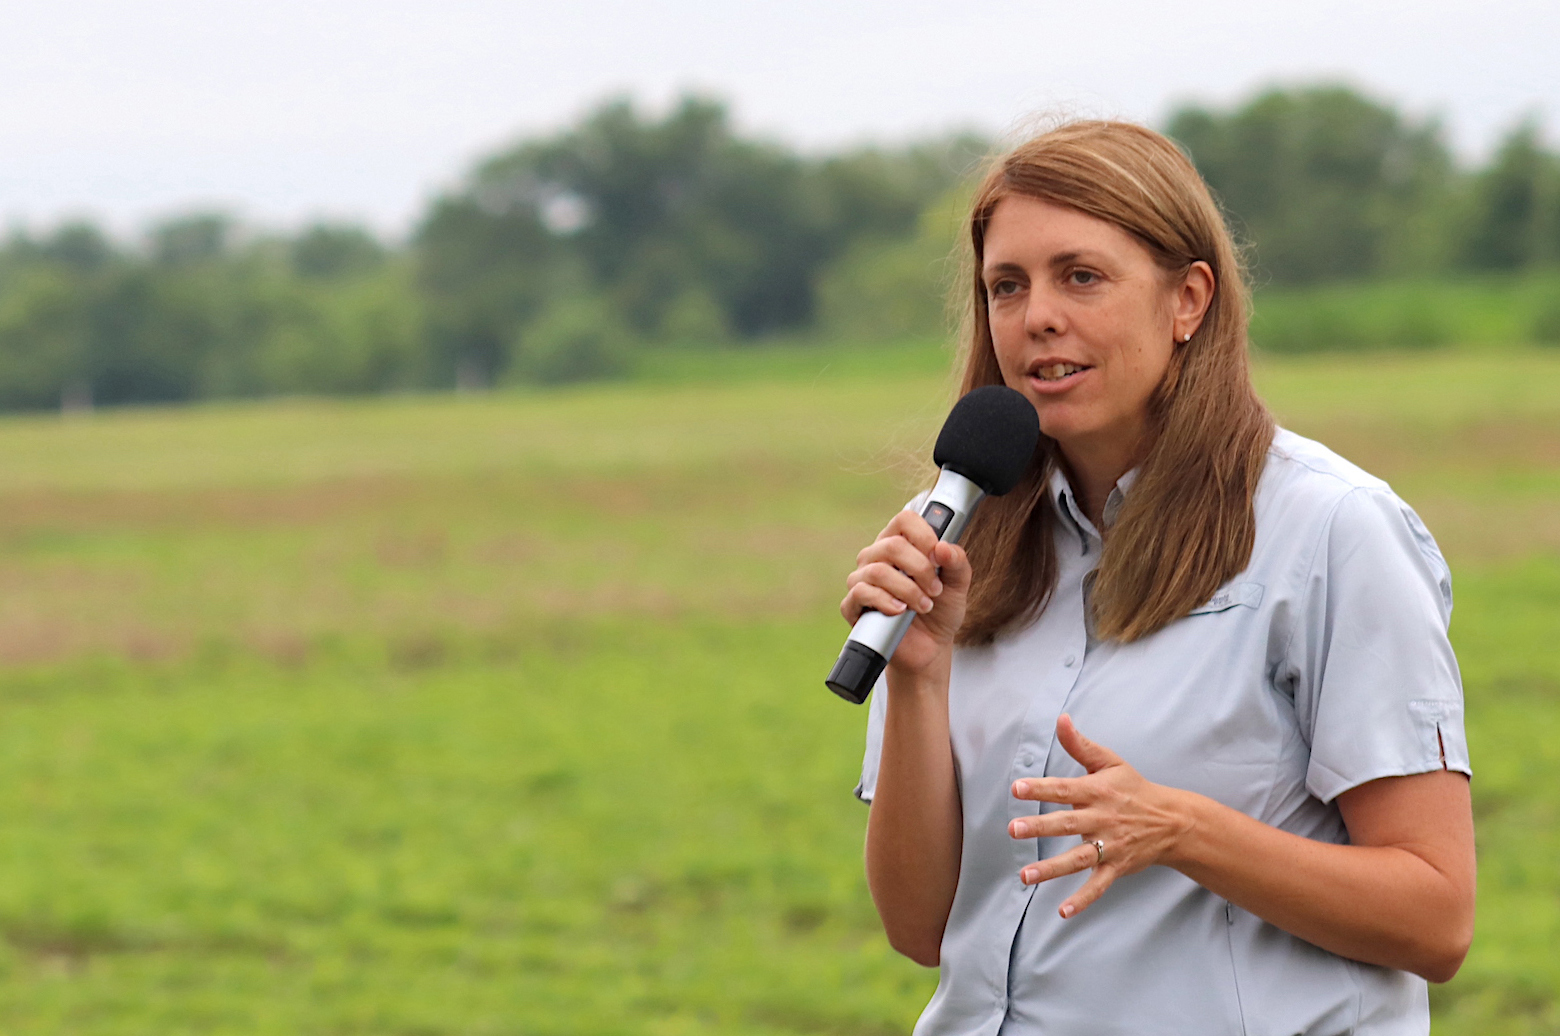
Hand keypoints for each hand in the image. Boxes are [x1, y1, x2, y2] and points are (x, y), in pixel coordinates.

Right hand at [840, 509, 971, 673]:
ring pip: (878, 571)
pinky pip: (861, 594)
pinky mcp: (852, 605)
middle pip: (892, 545)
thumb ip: (957, 562)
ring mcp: (861, 579)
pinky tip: (900, 612)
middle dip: (920, 569)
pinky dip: (886, 602)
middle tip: (935, 589)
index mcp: (900, 543)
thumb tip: (943, 547)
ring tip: (924, 606)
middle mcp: (877, 556)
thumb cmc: (940, 610)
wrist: (929, 647)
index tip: (938, 557)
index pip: (904, 520)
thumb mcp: (959, 585)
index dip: (924, 535)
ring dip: (908, 590)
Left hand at [1007, 714, 1194, 917]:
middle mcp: (1102, 819)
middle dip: (1041, 827)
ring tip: (1026, 876)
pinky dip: (1083, 899)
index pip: (1065, 789)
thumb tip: (1061, 719)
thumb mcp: (1110, 762)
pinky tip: (1063, 911)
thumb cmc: (1133, 789)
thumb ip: (1080, 745)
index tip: (1017, 788)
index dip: (1041, 788)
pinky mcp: (1117, 867)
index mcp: (1098, 791)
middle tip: (1014, 829)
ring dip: (1052, 868)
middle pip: (1068, 824)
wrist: (1173, 821)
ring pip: (1079, 858)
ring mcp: (1110, 845)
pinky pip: (1099, 885)